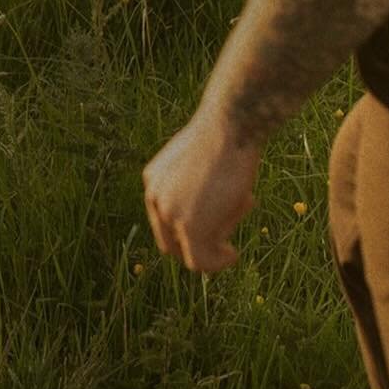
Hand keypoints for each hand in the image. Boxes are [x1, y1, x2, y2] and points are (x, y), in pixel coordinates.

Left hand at [142, 106, 262, 273]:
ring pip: (189, 250)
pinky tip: (233, 255)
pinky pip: (199, 261)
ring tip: (234, 236)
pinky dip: (217, 263)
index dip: (188, 229)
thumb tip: (212, 208)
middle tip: (225, 242)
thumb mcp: (201, 161)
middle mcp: (154, 197)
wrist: (230, 126)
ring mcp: (169, 214)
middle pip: (170, 240)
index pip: (164, 219)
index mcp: (154, 180)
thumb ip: (197, 186)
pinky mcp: (188, 226)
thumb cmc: (225, 136)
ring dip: (214, 248)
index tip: (215, 229)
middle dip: (198, 244)